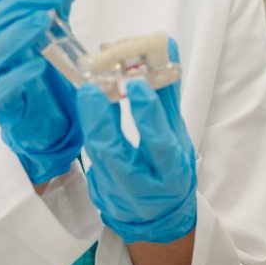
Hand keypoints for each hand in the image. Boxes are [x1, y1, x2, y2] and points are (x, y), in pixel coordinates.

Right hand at [0, 0, 81, 183]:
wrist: (50, 124)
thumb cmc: (45, 74)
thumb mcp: (54, 33)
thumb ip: (55, 7)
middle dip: (17, 3)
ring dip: (17, 32)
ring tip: (45, 19)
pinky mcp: (3, 104)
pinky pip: (3, 88)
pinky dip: (19, 74)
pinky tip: (38, 64)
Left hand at [77, 39, 197, 244]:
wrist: (159, 216)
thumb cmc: (171, 170)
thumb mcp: (177, 136)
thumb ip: (169, 95)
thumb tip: (168, 48)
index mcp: (172, 173)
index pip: (158, 143)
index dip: (147, 114)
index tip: (135, 84)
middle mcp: (144, 188)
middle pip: (117, 154)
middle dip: (102, 119)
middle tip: (92, 86)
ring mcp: (117, 193)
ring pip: (97, 157)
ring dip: (91, 121)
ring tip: (87, 91)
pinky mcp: (99, 192)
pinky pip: (90, 158)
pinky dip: (90, 130)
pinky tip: (88, 108)